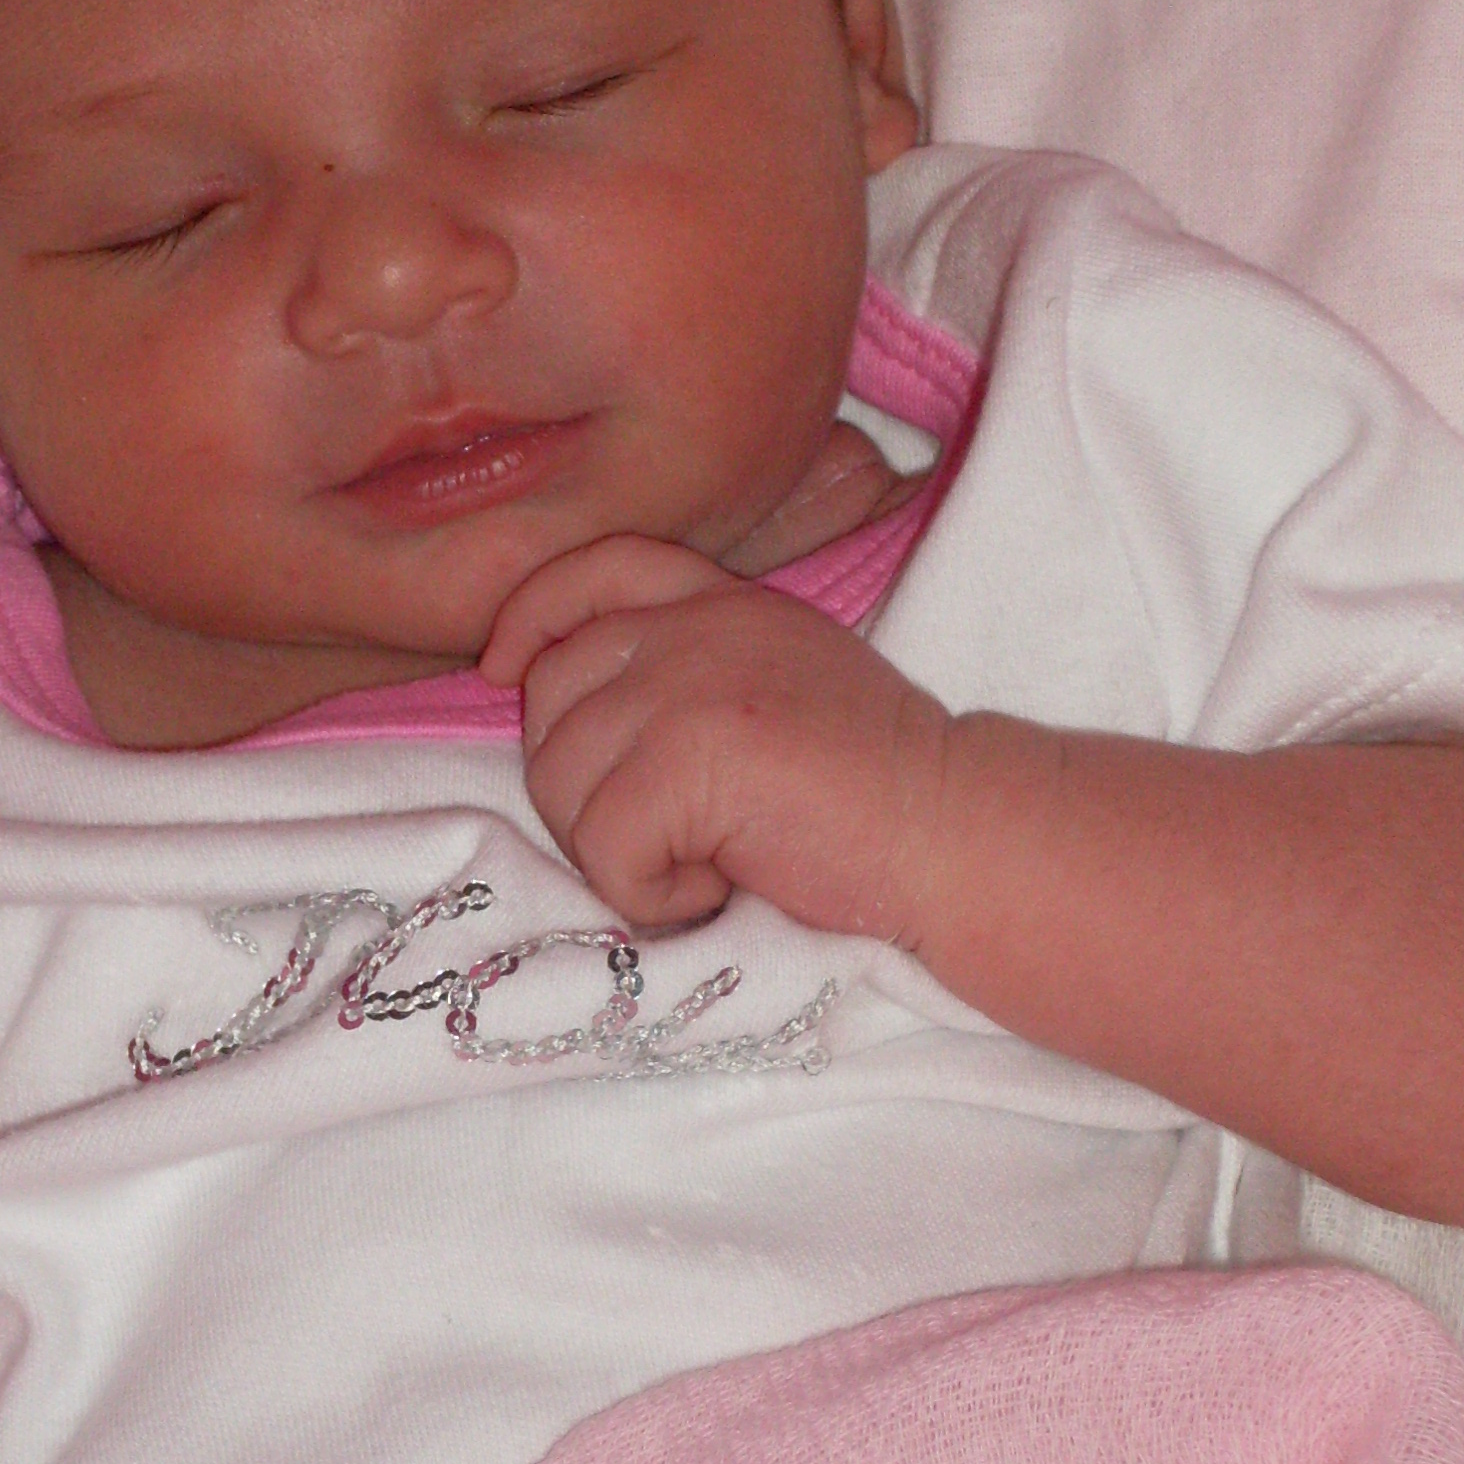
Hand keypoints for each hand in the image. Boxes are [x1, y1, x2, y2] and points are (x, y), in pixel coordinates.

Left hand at [479, 535, 950, 937]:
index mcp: (721, 602)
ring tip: (713, 859)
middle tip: (672, 835)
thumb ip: (686, 668)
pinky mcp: (689, 756)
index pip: (593, 569)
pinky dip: (654, 894)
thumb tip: (558, 698)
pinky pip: (604, 849)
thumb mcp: (780, 682)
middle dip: (583, 789)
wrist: (959, 834)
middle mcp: (696, 627)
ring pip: (562, 783)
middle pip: (550, 701)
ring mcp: (689, 684)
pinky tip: (725, 885)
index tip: (504, 670)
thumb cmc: (876, 791)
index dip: (530, 617)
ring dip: (620, 852)